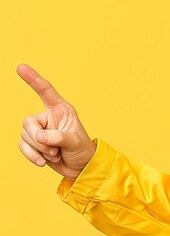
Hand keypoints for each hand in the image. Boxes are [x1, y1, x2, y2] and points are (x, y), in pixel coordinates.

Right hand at [17, 64, 95, 178]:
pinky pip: (22, 146)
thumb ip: (59, 137)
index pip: (45, 91)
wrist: (80, 167)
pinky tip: (44, 162)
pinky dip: (32, 156)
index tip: (20, 67)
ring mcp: (40, 130)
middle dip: (39, 140)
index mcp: (61, 110)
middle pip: (28, 122)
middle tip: (56, 150)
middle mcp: (48, 117)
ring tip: (56, 154)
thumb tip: (39, 136)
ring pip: (25, 136)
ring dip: (40, 150)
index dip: (33, 79)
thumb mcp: (75, 143)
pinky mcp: (34, 143)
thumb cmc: (82, 151)